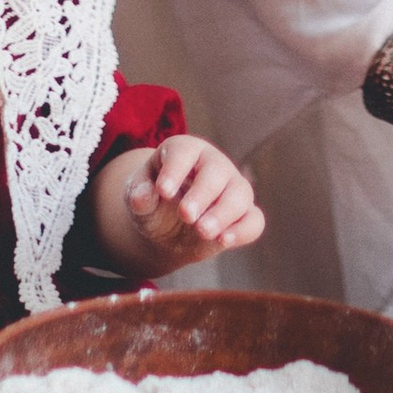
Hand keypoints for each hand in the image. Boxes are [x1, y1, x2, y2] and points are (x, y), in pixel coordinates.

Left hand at [97, 133, 266, 276]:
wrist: (168, 228)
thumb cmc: (153, 203)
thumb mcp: (139, 198)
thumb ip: (139, 195)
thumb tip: (142, 195)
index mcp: (186, 151)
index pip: (185, 152)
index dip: (175, 169)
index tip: (163, 191)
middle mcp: (214, 165)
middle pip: (217, 172)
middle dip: (202, 194)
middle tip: (186, 215)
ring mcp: (232, 189)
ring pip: (240, 194)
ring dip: (223, 214)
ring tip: (202, 231)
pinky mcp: (243, 216)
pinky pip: (254, 221)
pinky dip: (243, 231)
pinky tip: (224, 241)